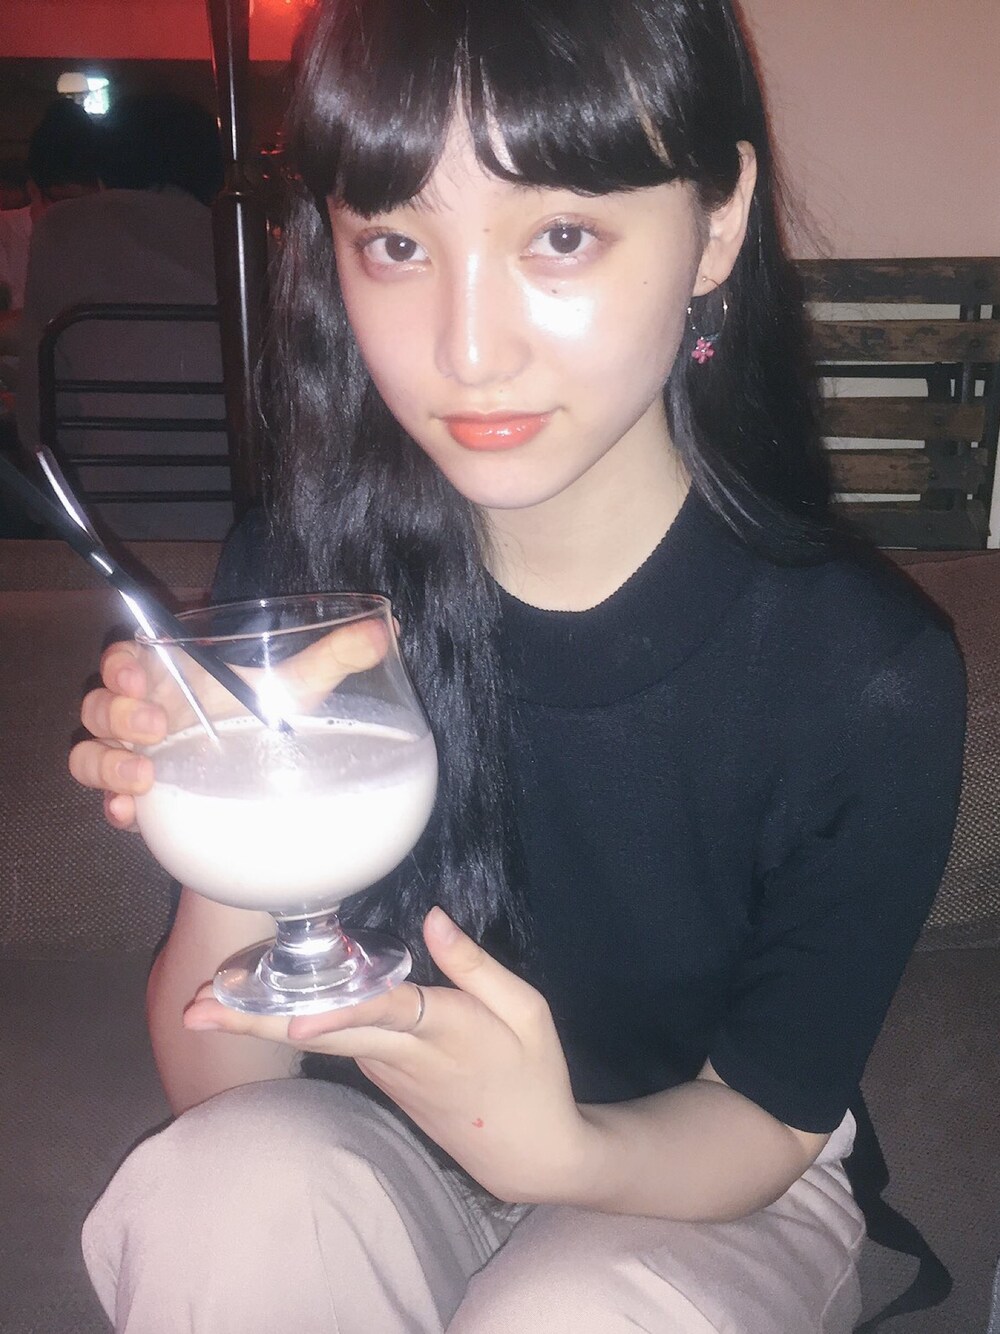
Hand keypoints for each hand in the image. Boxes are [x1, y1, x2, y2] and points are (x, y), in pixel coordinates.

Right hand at [68, 622, 388, 830]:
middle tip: (156, 727)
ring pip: (88, 752)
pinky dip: (114, 807)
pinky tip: (132, 816)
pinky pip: (106, 801)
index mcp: (172, 675)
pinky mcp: (140, 798)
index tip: (140, 672)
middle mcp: (145, 712)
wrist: (266, 786)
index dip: (120, 662)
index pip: (125, 656)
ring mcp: (136, 756)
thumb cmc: (270, 719)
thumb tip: (382, 631)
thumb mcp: (299, 689)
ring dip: (108, 762)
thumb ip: (333, 658)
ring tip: (145, 777)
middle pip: (98, 705)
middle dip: (116, 713)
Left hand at [183, 907, 598, 1203]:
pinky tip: (258, 1005)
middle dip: (257, 1020)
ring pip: (319, 1038)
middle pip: (322, 1032)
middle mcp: (400, 1054)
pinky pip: (335, 1043)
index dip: (338, 1011)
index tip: (293, 1013)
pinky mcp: (381, 1079)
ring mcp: (384, 1071)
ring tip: (203, 1003)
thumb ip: (476, 965)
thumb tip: (432, 918)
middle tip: (194, 1011)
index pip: (382, 1013)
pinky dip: (293, 1023)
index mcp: (444, 1030)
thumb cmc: (534, 1073)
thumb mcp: (528, 1011)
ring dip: (261, 1020)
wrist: (527, 1152)